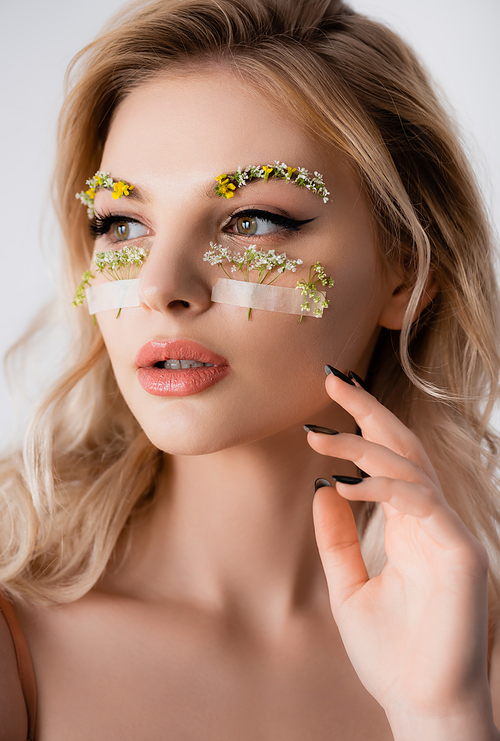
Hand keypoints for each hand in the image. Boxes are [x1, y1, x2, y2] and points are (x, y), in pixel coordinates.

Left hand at [307, 369, 493, 729]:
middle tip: (331, 378)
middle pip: (404, 447)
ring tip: (319, 436)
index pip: (390, 460)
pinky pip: (418, 502)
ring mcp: (450, 533)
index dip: (364, 423)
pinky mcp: (460, 552)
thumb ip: (336, 538)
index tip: (329, 397)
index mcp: (411, 526)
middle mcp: (434, 521)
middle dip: (368, 409)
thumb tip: (320, 489)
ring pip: (410, 467)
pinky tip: (343, 484)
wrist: (420, 707)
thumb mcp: (348, 586)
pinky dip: (380, 488)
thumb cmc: (389, 654)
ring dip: (363, 446)